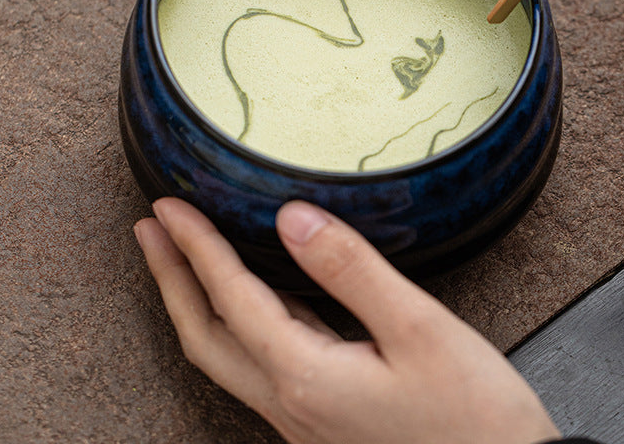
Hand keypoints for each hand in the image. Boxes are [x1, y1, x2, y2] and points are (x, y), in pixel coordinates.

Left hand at [135, 197, 559, 443]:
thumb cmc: (474, 416)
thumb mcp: (418, 329)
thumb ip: (351, 270)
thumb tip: (292, 218)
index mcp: (306, 376)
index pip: (231, 297)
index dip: (195, 246)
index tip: (168, 205)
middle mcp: (291, 402)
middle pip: (205, 336)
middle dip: (171, 278)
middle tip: (150, 229)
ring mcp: (304, 417)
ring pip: (228, 353)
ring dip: (198, 299)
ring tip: (185, 255)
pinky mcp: (324, 418)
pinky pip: (261, 363)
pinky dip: (240, 320)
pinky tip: (258, 296)